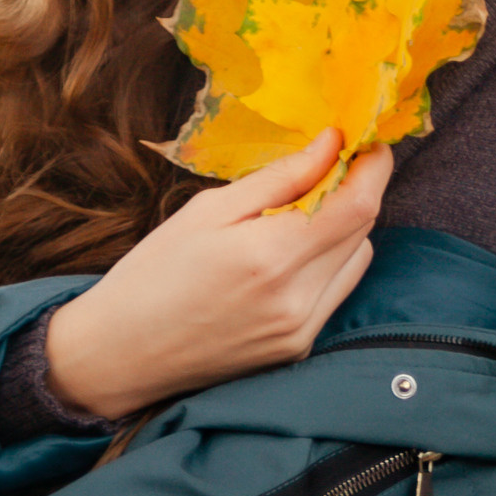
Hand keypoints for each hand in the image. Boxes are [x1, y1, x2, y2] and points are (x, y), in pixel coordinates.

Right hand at [42, 130, 389, 421]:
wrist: (122, 354)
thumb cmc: (153, 273)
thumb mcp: (208, 210)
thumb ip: (278, 178)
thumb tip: (331, 144)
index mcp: (269, 257)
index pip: (356, 205)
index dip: (373, 167)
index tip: (367, 141)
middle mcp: (297, 300)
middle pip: (363, 230)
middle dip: (356, 190)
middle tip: (328, 165)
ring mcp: (302, 331)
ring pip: (357, 260)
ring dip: (342, 228)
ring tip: (297, 213)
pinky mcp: (299, 349)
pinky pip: (337, 291)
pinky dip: (327, 262)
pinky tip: (287, 254)